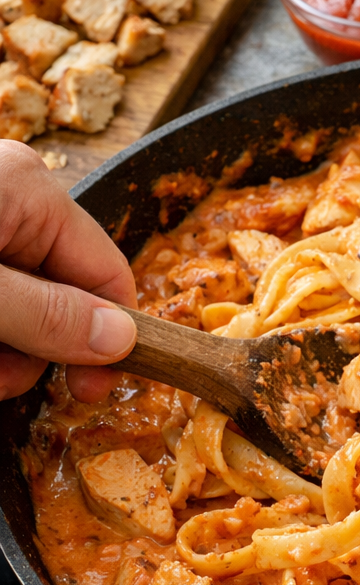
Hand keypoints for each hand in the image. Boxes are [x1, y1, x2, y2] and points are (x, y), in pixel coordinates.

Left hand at [0, 143, 135, 402]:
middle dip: (37, 350)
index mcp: (31, 192)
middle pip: (63, 296)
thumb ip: (45, 315)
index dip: (108, 340)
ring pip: (22, 305)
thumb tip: (122, 340)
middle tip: (1, 383)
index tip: (87, 392)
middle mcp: (13, 199)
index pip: (108, 276)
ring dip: (4, 351)